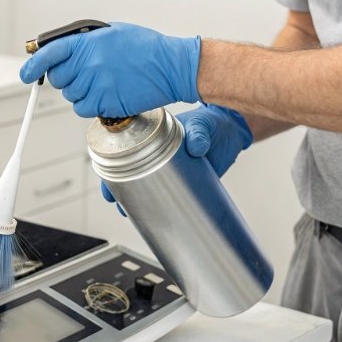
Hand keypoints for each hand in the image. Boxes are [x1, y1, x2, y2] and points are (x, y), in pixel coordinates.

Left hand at [20, 22, 201, 117]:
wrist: (171, 67)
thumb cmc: (145, 48)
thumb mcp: (112, 33)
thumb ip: (84, 42)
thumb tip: (62, 52)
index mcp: (88, 43)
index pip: (50, 54)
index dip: (33, 65)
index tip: (25, 74)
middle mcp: (90, 64)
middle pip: (58, 79)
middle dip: (66, 78)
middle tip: (84, 74)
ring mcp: (97, 85)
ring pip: (70, 95)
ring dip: (81, 92)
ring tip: (104, 82)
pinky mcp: (106, 103)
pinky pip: (82, 109)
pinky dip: (90, 105)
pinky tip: (106, 95)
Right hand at [100, 104, 251, 214]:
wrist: (233, 131)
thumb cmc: (212, 122)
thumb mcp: (202, 124)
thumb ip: (199, 134)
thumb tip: (196, 147)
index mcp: (153, 136)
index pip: (125, 153)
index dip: (113, 169)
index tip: (108, 183)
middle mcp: (156, 154)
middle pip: (130, 174)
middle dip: (120, 190)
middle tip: (119, 204)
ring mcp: (170, 170)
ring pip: (146, 187)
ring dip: (137, 202)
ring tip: (131, 215)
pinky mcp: (184, 182)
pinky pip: (167, 195)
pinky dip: (159, 207)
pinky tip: (155, 219)